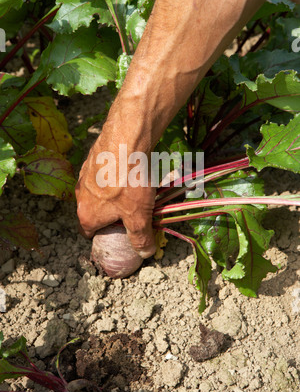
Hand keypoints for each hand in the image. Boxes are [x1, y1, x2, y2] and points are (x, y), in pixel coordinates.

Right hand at [75, 128, 156, 258]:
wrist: (125, 139)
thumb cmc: (129, 181)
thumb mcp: (139, 216)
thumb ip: (140, 237)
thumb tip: (144, 252)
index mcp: (86, 214)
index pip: (87, 233)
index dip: (103, 236)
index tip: (118, 234)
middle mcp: (80, 195)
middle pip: (93, 211)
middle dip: (110, 214)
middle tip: (130, 212)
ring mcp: (84, 174)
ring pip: (98, 191)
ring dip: (112, 193)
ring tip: (133, 190)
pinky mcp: (92, 157)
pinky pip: (103, 173)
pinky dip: (114, 175)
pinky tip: (130, 170)